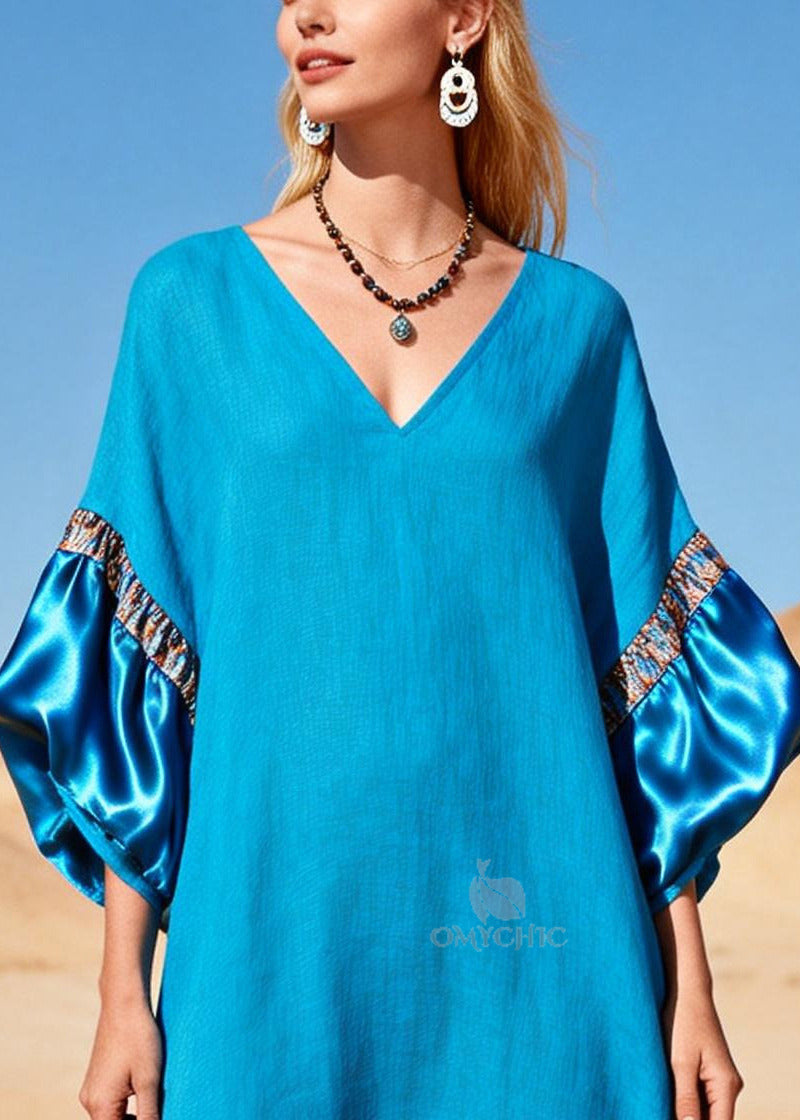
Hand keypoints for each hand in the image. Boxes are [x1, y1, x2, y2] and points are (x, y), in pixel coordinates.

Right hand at [78, 993, 163, 1118]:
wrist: (124, 1002)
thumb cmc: (139, 1038)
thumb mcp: (149, 1080)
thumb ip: (149, 1115)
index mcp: (100, 1105)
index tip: (155, 1116)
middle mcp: (90, 1100)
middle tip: (159, 1109)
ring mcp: (92, 1089)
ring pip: (113, 1116)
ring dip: (133, 1116)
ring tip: (155, 1100)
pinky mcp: (98, 1078)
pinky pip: (111, 1102)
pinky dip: (127, 1104)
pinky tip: (146, 1091)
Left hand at [660, 983, 743, 1119]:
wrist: (686, 992)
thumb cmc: (683, 1022)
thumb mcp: (681, 1063)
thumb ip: (686, 1099)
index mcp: (727, 1085)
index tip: (669, 1117)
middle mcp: (729, 1087)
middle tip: (661, 1109)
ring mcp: (720, 1081)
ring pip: (705, 1111)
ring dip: (685, 1112)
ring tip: (661, 1101)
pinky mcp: (709, 1074)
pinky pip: (700, 1098)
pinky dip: (685, 1102)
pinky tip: (665, 1096)